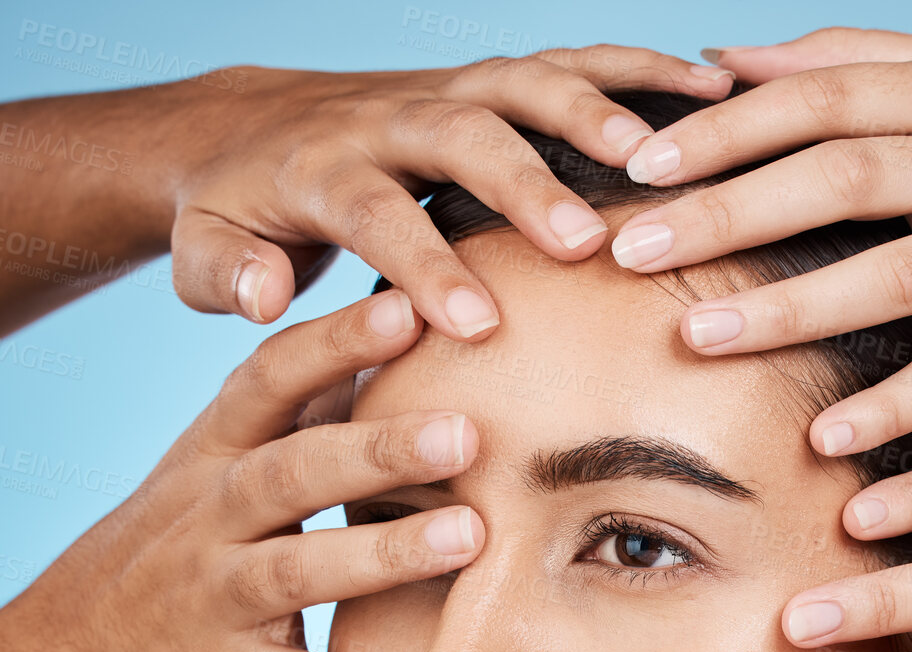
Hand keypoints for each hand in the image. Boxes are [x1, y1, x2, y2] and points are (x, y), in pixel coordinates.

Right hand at [0, 290, 483, 651]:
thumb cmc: (166, 559)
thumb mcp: (207, 477)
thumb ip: (288, 424)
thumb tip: (374, 354)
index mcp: (211, 459)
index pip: (269, 382)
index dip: (335, 343)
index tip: (409, 306)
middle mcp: (209, 520)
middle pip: (292, 471)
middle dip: (377, 448)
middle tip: (466, 431)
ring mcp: (214, 601)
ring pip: (297, 569)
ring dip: (384, 554)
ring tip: (469, 536)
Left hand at [123, 52, 729, 332]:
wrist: (246, 123)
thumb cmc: (233, 208)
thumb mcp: (205, 250)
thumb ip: (225, 274)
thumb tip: (263, 295)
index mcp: (322, 169)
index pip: (375, 212)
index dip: (423, 264)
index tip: (475, 324)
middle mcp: (389, 117)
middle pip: (464, 135)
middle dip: (527, 186)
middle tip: (585, 246)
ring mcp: (442, 90)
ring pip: (525, 85)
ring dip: (596, 116)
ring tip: (667, 159)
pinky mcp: (481, 82)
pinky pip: (563, 64)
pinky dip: (630, 72)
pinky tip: (702, 90)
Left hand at [608, 27, 911, 445]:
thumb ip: (863, 68)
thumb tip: (733, 58)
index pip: (822, 97)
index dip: (726, 130)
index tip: (639, 165)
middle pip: (838, 173)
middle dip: (725, 211)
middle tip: (630, 248)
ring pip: (892, 269)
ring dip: (787, 308)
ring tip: (697, 339)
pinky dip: (895, 404)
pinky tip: (827, 440)